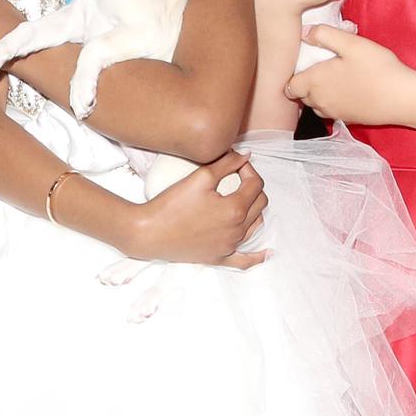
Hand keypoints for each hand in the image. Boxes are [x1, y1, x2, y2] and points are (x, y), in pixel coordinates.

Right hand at [126, 154, 270, 266]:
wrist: (148, 233)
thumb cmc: (171, 204)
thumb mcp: (199, 177)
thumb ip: (226, 163)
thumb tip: (246, 155)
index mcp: (235, 209)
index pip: (255, 183)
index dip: (247, 169)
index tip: (235, 163)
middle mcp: (237, 230)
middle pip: (260, 203)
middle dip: (252, 186)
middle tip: (236, 177)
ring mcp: (229, 246)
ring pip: (256, 225)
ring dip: (253, 209)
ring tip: (241, 199)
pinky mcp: (219, 258)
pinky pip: (244, 260)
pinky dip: (257, 256)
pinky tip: (266, 253)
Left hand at [284, 23, 412, 125]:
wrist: (403, 98)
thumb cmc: (378, 68)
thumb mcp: (351, 43)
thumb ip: (324, 35)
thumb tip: (305, 33)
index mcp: (314, 83)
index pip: (289, 85)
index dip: (294, 74)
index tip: (307, 63)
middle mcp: (319, 102)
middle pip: (301, 95)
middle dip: (306, 83)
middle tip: (323, 67)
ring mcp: (333, 113)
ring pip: (316, 104)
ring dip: (320, 94)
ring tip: (336, 78)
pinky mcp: (347, 120)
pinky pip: (332, 111)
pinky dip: (334, 102)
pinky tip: (350, 90)